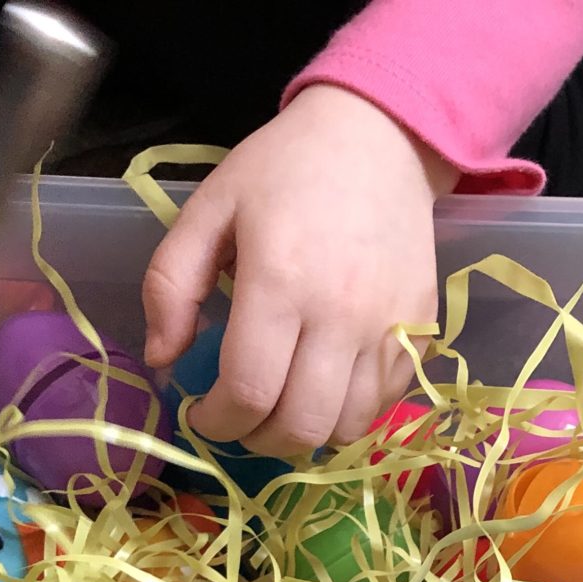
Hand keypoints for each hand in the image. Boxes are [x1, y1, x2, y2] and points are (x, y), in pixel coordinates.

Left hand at [142, 84, 455, 457]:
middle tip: (240, 419)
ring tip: (283, 407)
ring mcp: (388, 327)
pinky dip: (350, 412)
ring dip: (307, 434)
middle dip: (258, 439)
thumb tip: (162, 359)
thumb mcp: (209, 209)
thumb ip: (171, 284)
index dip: (216, 421)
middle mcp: (340, 315)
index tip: (201, 413)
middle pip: (300, 425)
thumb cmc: (284, 170)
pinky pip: (384, 404)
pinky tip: (326, 385)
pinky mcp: (420, 330)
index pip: (248, 392)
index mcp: (279, 282)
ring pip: (347, 428)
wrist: (380, 140)